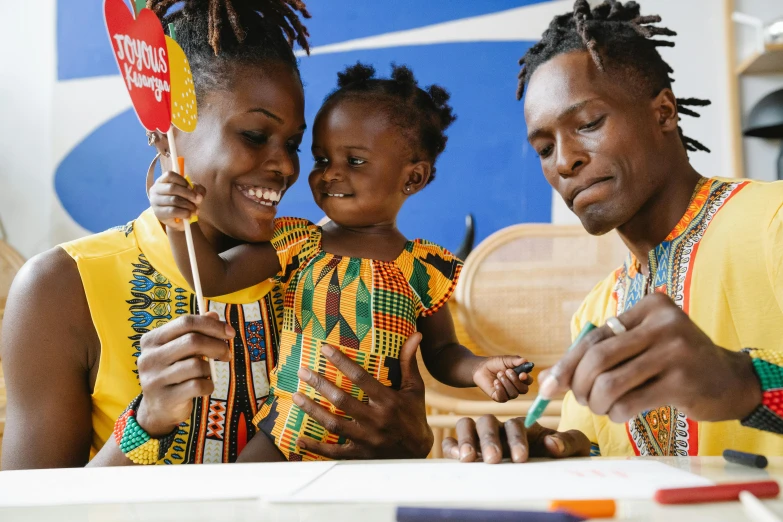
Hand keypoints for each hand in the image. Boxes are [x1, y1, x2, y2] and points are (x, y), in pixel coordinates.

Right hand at [135, 312, 233, 436]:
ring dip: (210, 369)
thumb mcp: (181, 350)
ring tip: (208, 373)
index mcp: (151, 340)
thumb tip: (213, 314)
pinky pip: (197, 386)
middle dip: (217, 345)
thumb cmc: (174, 373)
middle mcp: (149, 357)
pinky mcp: (165, 398)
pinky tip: (205, 386)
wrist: (158, 409)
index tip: (230, 332)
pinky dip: (208, 385)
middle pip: (192, 341)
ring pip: (196, 364)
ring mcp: (154, 379)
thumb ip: (195, 331)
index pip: (185, 322)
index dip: (212, 325)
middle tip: (227, 354)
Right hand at [149, 171, 205, 230]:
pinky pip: (173, 211)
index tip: (191, 188)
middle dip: (189, 194)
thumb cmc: (183, 202)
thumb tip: (199, 195)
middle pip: (172, 188)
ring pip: (174, 200)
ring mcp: (155, 201)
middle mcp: (155, 189)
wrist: (178, 219)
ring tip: (195, 209)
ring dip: (188, 205)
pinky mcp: (158, 213)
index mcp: (162, 181)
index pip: (170, 175)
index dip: (183, 181)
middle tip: (198, 200)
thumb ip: (197, 189)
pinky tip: (189, 215)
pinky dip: (184, 213)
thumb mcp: (192, 193)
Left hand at [292, 333, 432, 458]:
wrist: (418, 453)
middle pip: (342, 400)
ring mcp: (367, 440)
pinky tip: (300, 438)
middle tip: (302, 371)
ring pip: (334, 424)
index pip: (361, 378)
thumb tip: (415, 335)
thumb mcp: (415, 389)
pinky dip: (316, 446)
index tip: (324, 348)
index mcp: (389, 401)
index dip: (342, 362)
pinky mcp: (360, 455)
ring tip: (295, 396)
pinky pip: (334, 452)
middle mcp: (376, 421)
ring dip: (312, 410)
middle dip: (320, 384)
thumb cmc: (414, 415)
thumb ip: (409, 362)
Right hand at [442, 415, 589, 462]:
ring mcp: (482, 439)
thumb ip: (568, 442)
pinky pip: (452, 443)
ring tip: (470, 458)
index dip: (516, 439)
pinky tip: (456, 457)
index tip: (521, 458)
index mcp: (523, 426)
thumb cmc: (563, 454)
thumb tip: (552, 443)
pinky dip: (451, 446)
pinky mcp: (468, 452)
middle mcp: (500, 429)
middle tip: (494, 459)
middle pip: (487, 422)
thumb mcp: (575, 447)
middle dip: (489, 439)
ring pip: (467, 426)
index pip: (514, 425)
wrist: (554, 465)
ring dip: (466, 439)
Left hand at [472, 356, 532, 401]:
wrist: (480, 368)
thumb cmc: (495, 363)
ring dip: (506, 383)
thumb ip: (515, 360)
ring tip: (499, 374)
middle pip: (524, 390)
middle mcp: (516, 387)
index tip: (522, 374)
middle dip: (515, 380)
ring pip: (514, 394)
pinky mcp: (498, 397)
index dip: (527, 379)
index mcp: (520, 378)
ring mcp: (508, 393)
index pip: (529, 381)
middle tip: (506, 371)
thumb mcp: (506, 360)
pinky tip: (495, 382)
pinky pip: (504, 398)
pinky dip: (500, 389)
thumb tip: (525, 361)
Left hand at [539, 293, 761, 423]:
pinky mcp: (682, 381)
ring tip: (600, 408)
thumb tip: (550, 379)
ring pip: (611, 382)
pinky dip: (616, 412)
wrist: (729, 381)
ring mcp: (675, 351)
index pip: (594, 337)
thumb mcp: (642, 345)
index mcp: (649, 307)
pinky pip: (631, 401)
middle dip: (579, 385)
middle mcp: (663, 323)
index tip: (548, 386)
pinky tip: (620, 414)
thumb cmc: (673, 363)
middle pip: (598, 357)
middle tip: (580, 400)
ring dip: (596, 402)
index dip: (567, 364)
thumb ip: (602, 354)